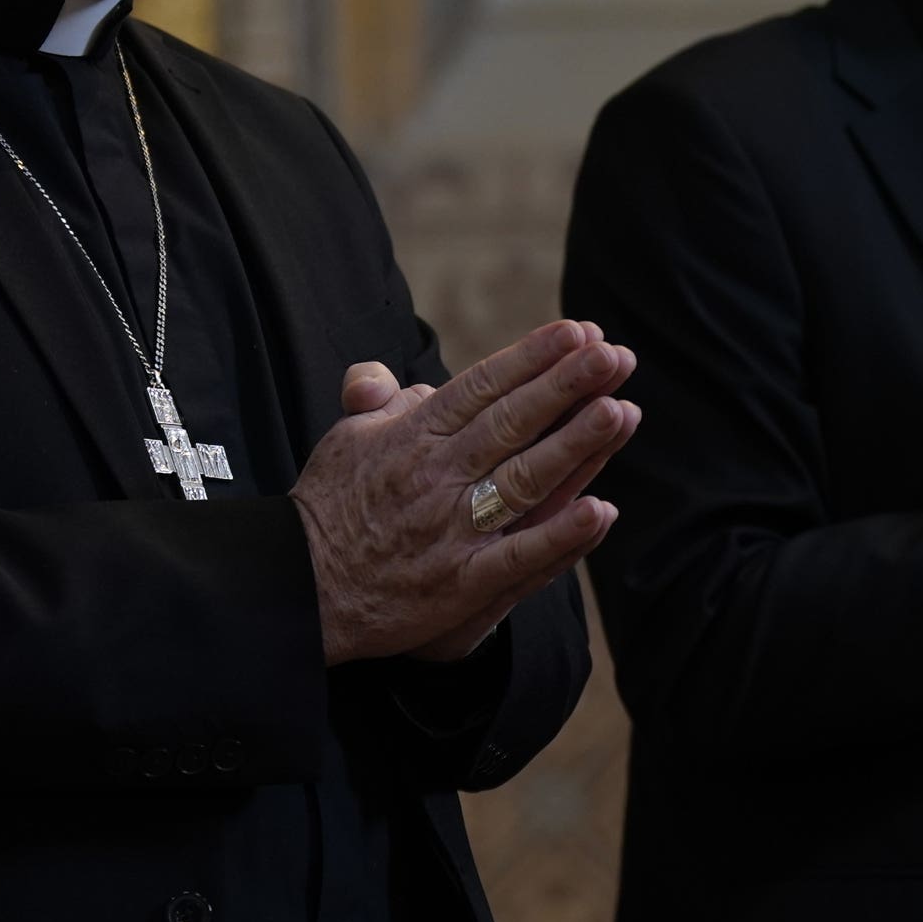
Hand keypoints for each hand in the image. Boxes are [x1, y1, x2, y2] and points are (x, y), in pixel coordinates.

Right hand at [291, 319, 638, 665]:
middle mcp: (436, 476)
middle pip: (511, 422)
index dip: (532, 356)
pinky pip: (518, 557)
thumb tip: (399, 375)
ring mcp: (451, 530)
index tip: (577, 331)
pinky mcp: (460, 583)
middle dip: (566, 385)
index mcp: (413, 435)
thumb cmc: (329, 508)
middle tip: (613, 354)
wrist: (301, 589)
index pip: (482, 386)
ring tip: (621, 412)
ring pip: (524, 480)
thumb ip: (379, 398)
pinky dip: (561, 536)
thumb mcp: (345, 437)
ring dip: (575, 445)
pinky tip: (601, 510)